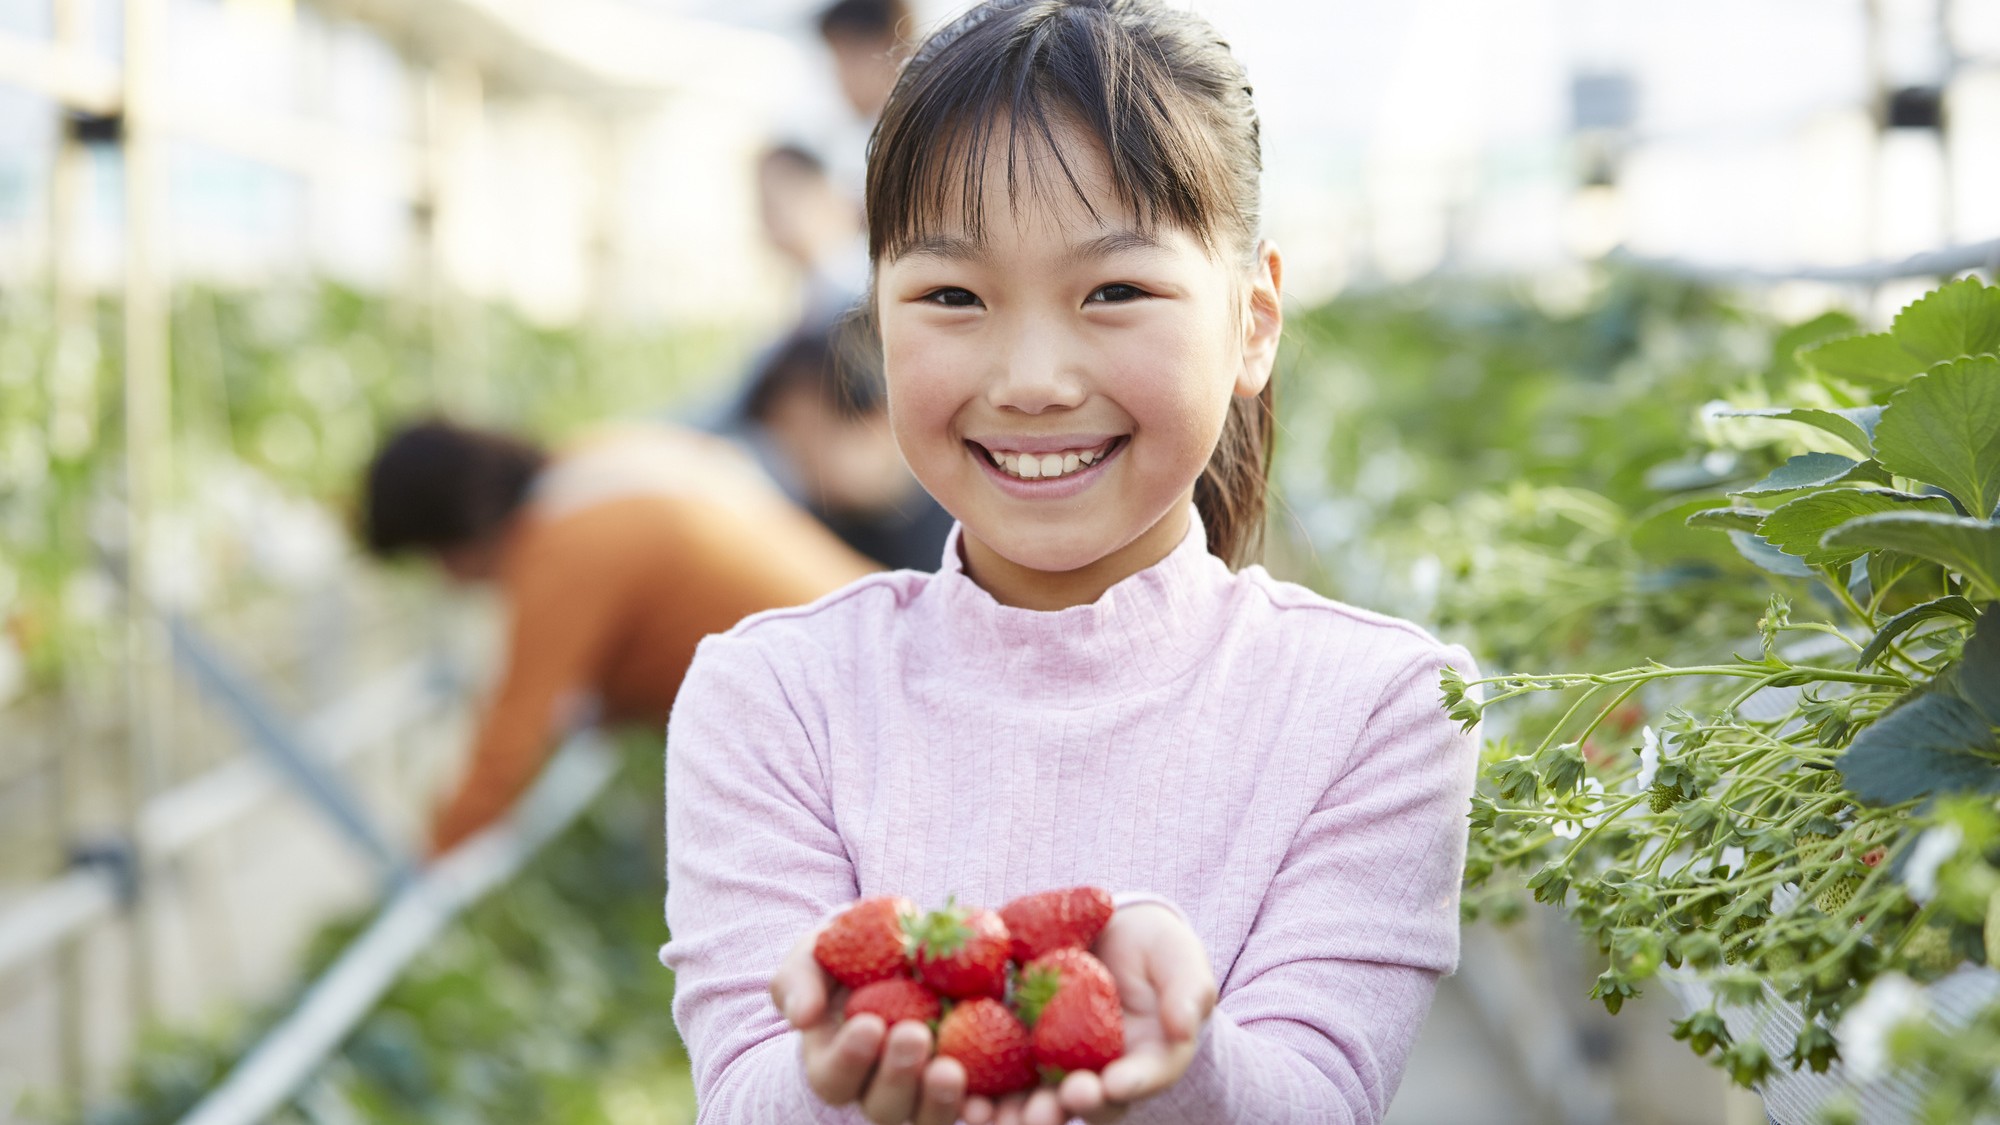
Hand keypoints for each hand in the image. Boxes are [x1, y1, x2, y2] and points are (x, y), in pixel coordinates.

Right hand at [770, 926, 967, 1123]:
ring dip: (937, 1099)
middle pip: (882, 1106)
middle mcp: (878, 1086)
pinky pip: (971, 1105)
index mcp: (835, 1061)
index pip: (833, 1078)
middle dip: (896, 1074)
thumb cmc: (849, 956)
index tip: (869, 1024)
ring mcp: (922, 1089)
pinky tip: (985, 1100)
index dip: (849, 1059)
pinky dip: (978, 1105)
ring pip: (925, 1115)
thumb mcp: (816, 954)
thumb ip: (800, 979)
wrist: (903, 950)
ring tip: (949, 1069)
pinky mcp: (964, 1080)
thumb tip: (803, 1016)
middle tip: (913, 1035)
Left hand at [960, 902, 1216, 1124]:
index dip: (1118, 1090)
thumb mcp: (1183, 966)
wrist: (1115, 930)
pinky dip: (967, 1071)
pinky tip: (943, 1071)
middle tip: (1036, 1114)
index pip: (1130, 1085)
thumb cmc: (1159, 953)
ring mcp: (1048, 1061)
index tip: (1102, 1087)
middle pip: (1069, 1105)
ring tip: (980, 1113)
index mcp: (1138, 1065)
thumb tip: (1184, 1026)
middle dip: (1050, 1113)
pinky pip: (986, 1062)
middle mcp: (1090, 1073)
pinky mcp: (1009, 1037)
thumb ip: (1188, 995)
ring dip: (1002, 1110)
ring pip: (1022, 1096)